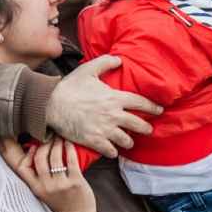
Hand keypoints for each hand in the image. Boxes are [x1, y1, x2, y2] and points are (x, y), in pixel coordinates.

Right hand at [0, 138, 94, 211]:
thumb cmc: (61, 202)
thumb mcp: (43, 192)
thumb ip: (38, 177)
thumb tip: (34, 153)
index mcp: (36, 188)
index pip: (23, 168)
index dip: (27, 154)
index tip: (33, 146)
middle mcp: (46, 186)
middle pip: (39, 157)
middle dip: (44, 143)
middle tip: (49, 136)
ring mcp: (61, 184)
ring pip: (55, 156)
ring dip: (56, 143)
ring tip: (59, 137)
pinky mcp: (76, 182)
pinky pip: (70, 160)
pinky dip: (69, 148)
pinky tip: (69, 143)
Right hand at [48, 56, 162, 157]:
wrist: (52, 105)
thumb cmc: (70, 87)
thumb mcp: (88, 70)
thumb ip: (106, 62)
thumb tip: (119, 59)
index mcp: (114, 98)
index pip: (141, 103)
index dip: (152, 107)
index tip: (159, 110)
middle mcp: (113, 115)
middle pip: (139, 125)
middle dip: (146, 128)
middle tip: (148, 130)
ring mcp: (105, 129)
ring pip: (126, 141)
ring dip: (129, 142)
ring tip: (129, 142)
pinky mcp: (95, 141)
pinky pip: (111, 151)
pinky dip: (113, 151)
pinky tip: (113, 150)